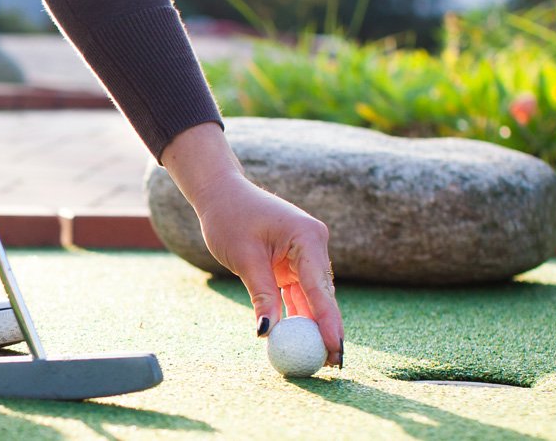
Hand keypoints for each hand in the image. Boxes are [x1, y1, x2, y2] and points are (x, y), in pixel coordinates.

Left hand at [160, 123, 343, 366]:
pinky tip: (302, 338)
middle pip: (323, 295)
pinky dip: (299, 313)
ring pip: (313, 297)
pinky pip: (300, 292)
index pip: (320, 288)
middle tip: (332, 363)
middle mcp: (313, 245)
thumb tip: (268, 333)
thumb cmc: (229, 218)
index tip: (335, 348)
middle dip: (326, 329)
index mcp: (307, 237)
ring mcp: (306, 253)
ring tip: (319, 359)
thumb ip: (262, 296)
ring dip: (313, 325)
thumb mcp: (245, 259)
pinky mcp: (295, 261)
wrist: (220, 193)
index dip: (329, 322)